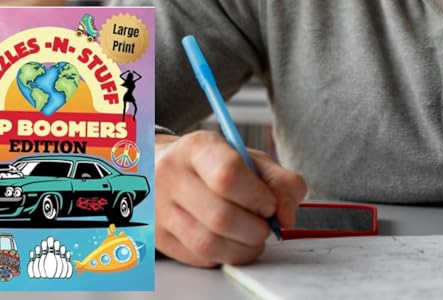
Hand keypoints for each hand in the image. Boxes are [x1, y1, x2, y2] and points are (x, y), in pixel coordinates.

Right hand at [155, 131, 306, 266]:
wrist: (162, 169)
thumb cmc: (215, 166)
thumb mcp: (252, 161)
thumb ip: (282, 183)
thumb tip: (285, 218)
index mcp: (198, 148)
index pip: (228, 175)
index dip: (257, 197)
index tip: (269, 205)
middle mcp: (171, 175)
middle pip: (220, 216)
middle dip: (255, 230)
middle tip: (264, 227)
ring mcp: (158, 208)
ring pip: (208, 244)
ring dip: (242, 249)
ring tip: (252, 238)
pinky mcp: (156, 236)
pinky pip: (197, 258)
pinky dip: (223, 256)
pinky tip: (230, 243)